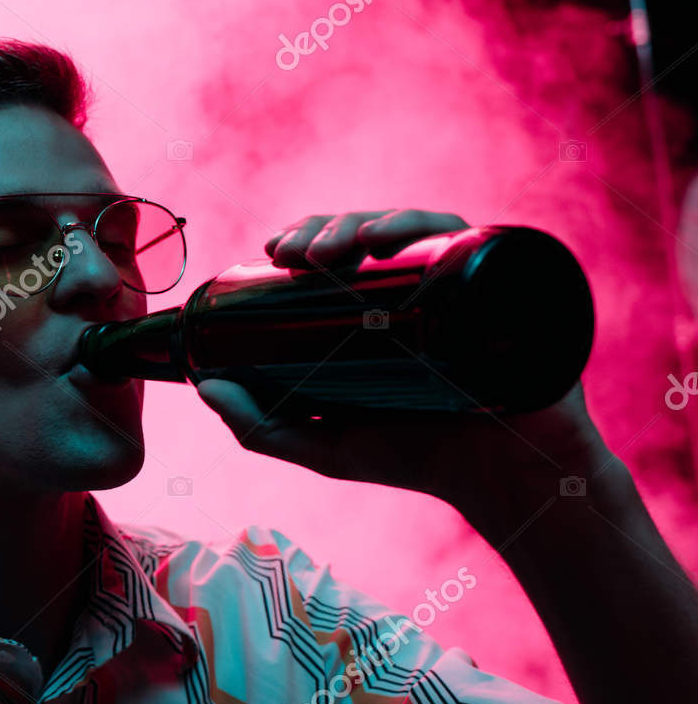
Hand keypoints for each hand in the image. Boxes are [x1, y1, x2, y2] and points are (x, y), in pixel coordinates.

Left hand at [196, 209, 611, 507]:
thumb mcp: (322, 443)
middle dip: (323, 228)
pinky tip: (387, 239)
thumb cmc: (414, 456)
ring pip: (408, 225)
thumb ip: (260, 424)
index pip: (337, 250)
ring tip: (326, 254)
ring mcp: (459, 280)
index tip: (271, 250)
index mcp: (378, 306)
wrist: (498, 480)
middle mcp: (419, 283)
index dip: (303, 237)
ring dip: (361, 223)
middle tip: (293, 254)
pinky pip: (463, 236)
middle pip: (366, 232)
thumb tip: (204, 387)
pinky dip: (421, 226)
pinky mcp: (499, 283)